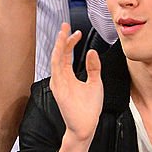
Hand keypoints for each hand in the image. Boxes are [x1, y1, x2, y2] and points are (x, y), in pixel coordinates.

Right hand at [49, 23, 102, 141]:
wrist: (87, 126)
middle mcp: (61, 79)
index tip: (77, 32)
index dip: (70, 42)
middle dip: (61, 39)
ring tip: (63, 32)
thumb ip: (93, 68)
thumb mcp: (95, 83)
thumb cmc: (89, 109)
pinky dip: (59, 57)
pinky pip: (56, 70)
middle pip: (58, 54)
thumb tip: (91, 52)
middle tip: (65, 25)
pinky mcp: (59, 89)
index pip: (66, 55)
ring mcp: (58, 84)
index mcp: (68, 77)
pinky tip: (63, 47)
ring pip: (56, 59)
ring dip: (59, 45)